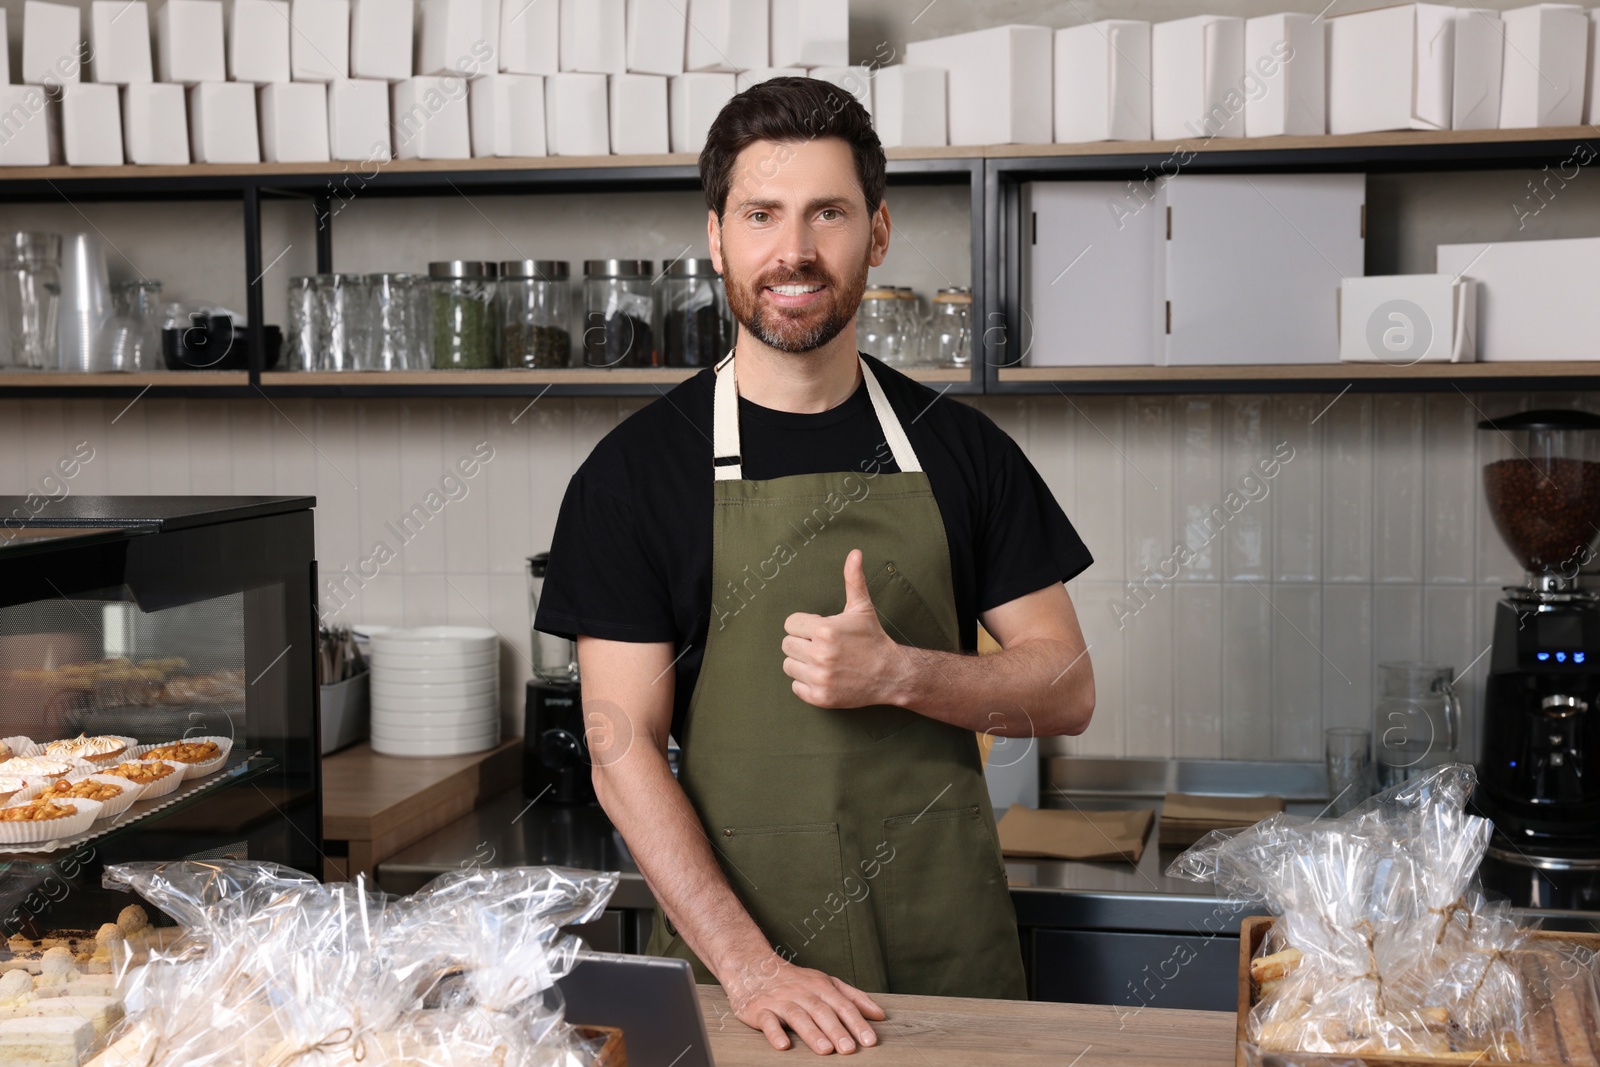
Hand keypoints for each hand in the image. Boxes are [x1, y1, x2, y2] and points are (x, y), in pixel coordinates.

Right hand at [727, 951, 884, 1053]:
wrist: (754, 968)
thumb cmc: (796, 981)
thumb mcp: (827, 983)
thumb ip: (854, 997)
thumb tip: (880, 1015)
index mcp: (821, 986)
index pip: (843, 1005)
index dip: (857, 1022)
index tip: (870, 1040)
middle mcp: (802, 992)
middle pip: (822, 1011)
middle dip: (837, 1030)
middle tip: (850, 1049)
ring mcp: (781, 1000)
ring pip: (798, 1016)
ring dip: (812, 1033)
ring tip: (826, 1050)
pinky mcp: (760, 1010)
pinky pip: (768, 1021)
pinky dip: (775, 1033)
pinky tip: (784, 1045)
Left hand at [782, 549, 904, 708]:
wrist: (890, 674)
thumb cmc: (872, 638)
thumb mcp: (861, 608)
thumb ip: (853, 579)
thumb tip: (854, 553)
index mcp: (825, 630)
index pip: (790, 624)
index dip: (804, 626)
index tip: (820, 630)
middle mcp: (820, 654)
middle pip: (786, 645)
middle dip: (802, 644)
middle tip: (822, 646)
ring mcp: (820, 678)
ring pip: (789, 665)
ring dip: (802, 663)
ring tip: (823, 661)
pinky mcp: (820, 697)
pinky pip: (795, 687)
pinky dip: (806, 683)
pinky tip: (825, 676)